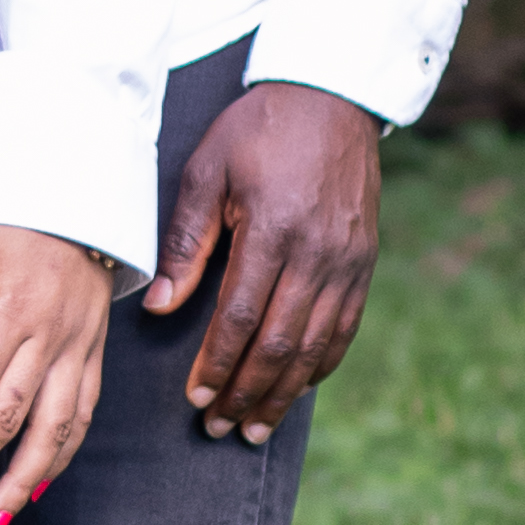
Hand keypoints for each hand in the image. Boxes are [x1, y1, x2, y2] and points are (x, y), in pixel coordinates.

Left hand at [0, 226, 109, 524]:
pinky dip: (62, 456)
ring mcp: (81, 346)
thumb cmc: (10, 205)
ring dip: (21, 483)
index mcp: (15, 305)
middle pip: (10, 419)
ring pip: (57, 430)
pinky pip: (85, 415)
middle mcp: (54, 334)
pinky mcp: (96, 351)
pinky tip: (36, 487)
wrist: (79, 182)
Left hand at [143, 82, 380, 442]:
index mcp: (273, 230)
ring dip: (283, 393)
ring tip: (254, 428)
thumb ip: (185, 242)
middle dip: (246, 393)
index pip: (240, 317)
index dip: (218, 365)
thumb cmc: (256, 129)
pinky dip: (320, 365)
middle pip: (280, 344)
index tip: (195, 400)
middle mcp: (317, 253)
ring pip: (316, 346)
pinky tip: (297, 389)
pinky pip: (346, 328)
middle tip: (218, 428)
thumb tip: (159, 307)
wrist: (330, 96)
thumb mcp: (207, 171)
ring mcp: (348, 261)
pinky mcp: (365, 262)